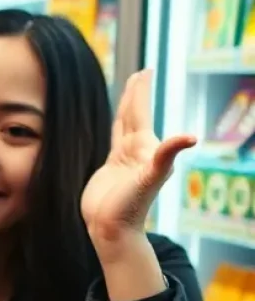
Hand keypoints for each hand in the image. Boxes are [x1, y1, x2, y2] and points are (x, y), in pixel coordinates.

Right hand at [80, 70, 194, 249]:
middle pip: (133, 114)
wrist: (111, 229)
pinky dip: (114, 127)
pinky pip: (113, 139)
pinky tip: (115, 124)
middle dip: (135, 94)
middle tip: (139, 73)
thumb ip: (166, 156)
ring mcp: (123, 158)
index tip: (144, 71)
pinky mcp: (110, 167)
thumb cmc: (130, 207)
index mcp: (146, 148)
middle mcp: (137, 150)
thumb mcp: (149, 179)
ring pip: (123, 125)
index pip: (140, 112)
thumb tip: (191, 136)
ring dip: (125, 107)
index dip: (140, 92)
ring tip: (127, 92)